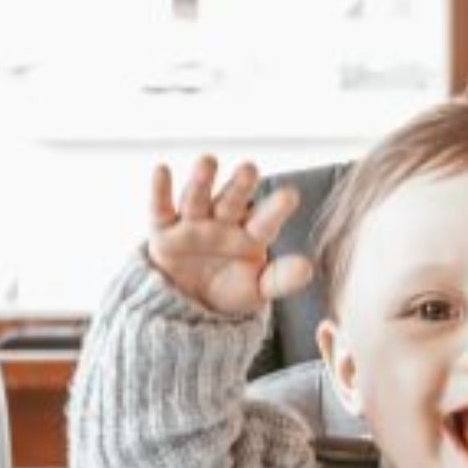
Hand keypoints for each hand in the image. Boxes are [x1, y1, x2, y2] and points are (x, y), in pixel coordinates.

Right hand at [146, 156, 313, 316]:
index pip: (265, 220)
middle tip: (250, 169)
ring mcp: (193, 222)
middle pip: (232, 200)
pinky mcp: (164, 230)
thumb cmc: (230, 290)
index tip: (291, 195)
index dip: (276, 209)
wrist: (190, 306)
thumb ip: (281, 279)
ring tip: (208, 162)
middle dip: (239, 185)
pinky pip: (161, 208)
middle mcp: (222, 221)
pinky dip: (160, 190)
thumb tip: (308, 268)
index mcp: (250, 234)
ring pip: (197, 198)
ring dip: (202, 180)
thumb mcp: (258, 290)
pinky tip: (162, 171)